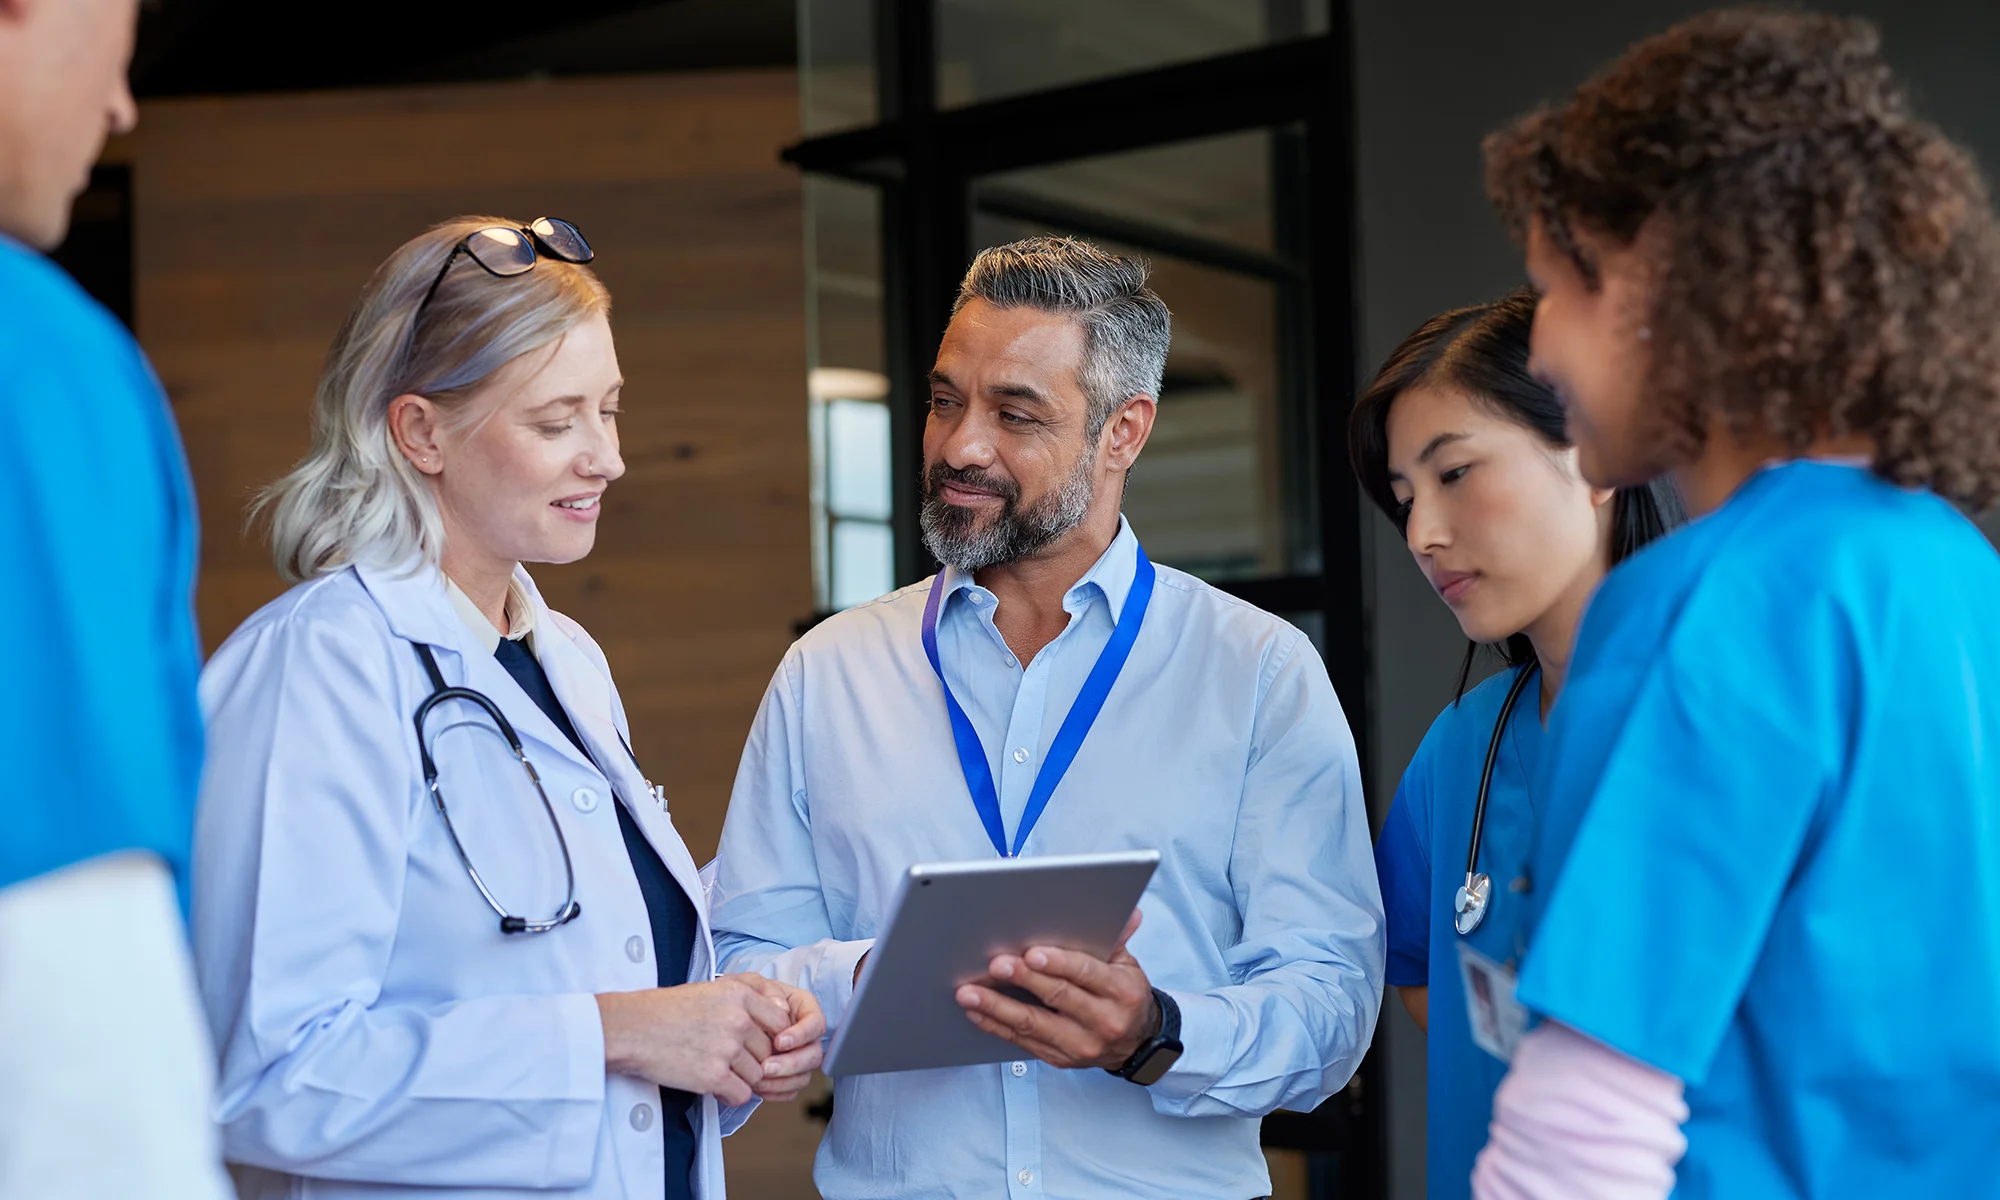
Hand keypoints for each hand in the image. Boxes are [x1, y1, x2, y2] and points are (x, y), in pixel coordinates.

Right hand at [597, 977, 785, 1106]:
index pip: (782, 1024)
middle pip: (769, 1052)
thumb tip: (781, 1013)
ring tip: (716, 1070)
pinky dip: (730, 1095)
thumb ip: (748, 999)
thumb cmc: (668, 1010)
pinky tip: (714, 1086)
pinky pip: (741, 1094)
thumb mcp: (713, 990)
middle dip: (753, 1060)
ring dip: (741, 1078)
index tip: (757, 1044)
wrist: (632, 1029)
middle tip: (729, 1060)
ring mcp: (727, 1049)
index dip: (772, 1039)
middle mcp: (738, 1021)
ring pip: (757, 1075)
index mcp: (741, 995)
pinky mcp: (713, 1076)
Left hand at [725, 973, 825, 1101]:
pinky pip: (791, 1090)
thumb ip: (766, 991)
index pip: (816, 1024)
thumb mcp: (750, 985)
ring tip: (758, 1080)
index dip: (801, 1035)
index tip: (779, 1041)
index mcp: (803, 1009)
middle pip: (813, 1054)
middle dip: (791, 1064)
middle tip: (766, 1067)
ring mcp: (797, 1056)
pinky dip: (776, 1093)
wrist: (721, 1015)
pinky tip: (759, 1088)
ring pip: (804, 1076)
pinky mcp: (787, 1075)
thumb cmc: (739, 996)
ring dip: (782, 1082)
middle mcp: (804, 1034)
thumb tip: (782, 1009)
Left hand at [955, 908, 1158, 1070]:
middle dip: (1023, 979)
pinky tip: (978, 1012)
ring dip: (998, 1007)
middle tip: (995, 966)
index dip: (1058, 964)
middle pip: (1057, 997)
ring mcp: (1080, 1044)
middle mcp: (1103, 1021)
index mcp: (1121, 991)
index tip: (1031, 954)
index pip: (1086, 974)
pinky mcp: (1060, 1058)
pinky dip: (997, 1026)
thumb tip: (1126, 910)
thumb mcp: (1127, 965)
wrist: (1135, 1043)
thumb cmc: (1124, 996)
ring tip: (970, 994)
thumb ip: (1116, 938)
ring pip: (1033, 1024)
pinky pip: (1023, 1042)